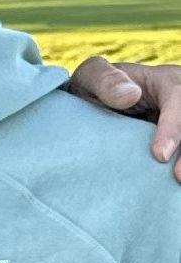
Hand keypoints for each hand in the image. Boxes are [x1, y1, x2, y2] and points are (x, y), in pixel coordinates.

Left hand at [70, 56, 180, 180]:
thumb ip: (104, 81)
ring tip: (178, 181)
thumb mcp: (91, 78)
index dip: (173, 127)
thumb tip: (131, 95)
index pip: (179, 99)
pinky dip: (179, 160)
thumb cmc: (95, 89)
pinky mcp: (180, 141)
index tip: (159, 155)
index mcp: (166, 82)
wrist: (96, 105)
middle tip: (178, 177)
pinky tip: (172, 184)